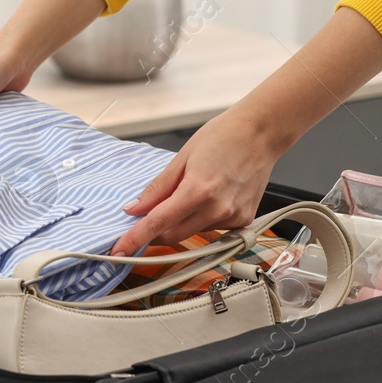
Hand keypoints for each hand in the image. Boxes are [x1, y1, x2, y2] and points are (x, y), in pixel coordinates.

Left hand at [110, 107, 279, 255]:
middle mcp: (217, 209)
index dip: (135, 239)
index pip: (157, 223)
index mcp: (197, 191)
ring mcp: (232, 217)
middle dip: (157, 230)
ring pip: (192, 233)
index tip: (119, 250)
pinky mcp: (242, 220)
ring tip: (197, 189)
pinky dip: (204, 217)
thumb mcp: (182, 158)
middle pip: (172, 236)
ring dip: (183, 221)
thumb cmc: (224, 136)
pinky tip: (214, 196)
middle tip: (152, 213)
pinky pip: (212, 228)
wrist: (262, 132)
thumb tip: (134, 209)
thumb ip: (157, 189)